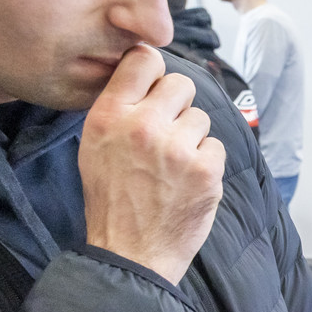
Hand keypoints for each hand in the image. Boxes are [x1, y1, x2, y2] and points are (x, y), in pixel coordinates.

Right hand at [80, 45, 224, 284]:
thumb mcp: (94, 146)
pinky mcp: (206, 170)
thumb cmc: (111, 199)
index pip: (143, 59)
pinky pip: (216, 146)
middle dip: (178, 105)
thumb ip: (120, 110)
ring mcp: (177, 148)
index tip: (155, 84)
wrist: (130, 252)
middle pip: (181, 84)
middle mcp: (144, 125)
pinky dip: (207, 163)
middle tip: (168, 132)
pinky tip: (188, 181)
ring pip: (201, 117)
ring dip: (192, 138)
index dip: (154, 69)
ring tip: (173, 165)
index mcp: (110, 115)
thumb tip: (148, 79)